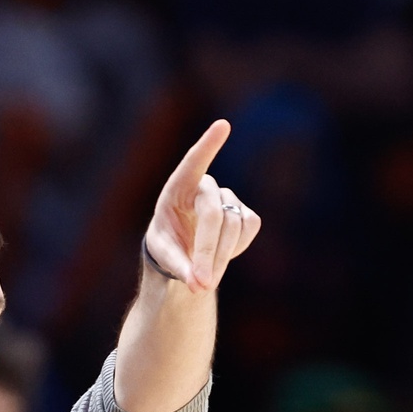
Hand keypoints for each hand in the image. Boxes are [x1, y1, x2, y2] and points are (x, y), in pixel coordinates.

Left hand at [142, 119, 260, 292]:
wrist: (184, 250)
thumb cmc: (167, 245)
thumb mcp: (163, 254)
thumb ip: (177, 267)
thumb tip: (198, 284)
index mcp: (177, 188)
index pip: (193, 163)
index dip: (207, 146)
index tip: (223, 126)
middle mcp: (204, 187)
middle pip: (213, 214)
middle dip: (207, 251)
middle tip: (201, 285)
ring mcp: (228, 198)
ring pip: (233, 226)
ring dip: (219, 258)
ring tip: (204, 280)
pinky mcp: (245, 213)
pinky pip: (249, 229)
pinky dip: (235, 250)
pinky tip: (220, 255)